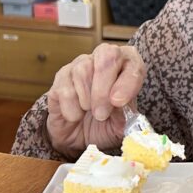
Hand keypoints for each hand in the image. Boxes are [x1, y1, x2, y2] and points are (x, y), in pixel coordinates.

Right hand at [46, 43, 146, 158]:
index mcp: (126, 66)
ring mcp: (79, 66)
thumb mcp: (121, 124)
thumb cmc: (104, 124)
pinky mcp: (60, 78)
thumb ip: (126, 115)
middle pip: (107, 55)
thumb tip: (121, 104)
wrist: (78, 136)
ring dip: (87, 99)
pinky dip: (71, 107)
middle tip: (102, 113)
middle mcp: (102, 59)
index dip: (128, 81)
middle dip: (104, 88)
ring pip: (83, 70)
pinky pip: (65, 87)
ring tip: (90, 113)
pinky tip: (76, 115)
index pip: (132, 61)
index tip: (119, 102)